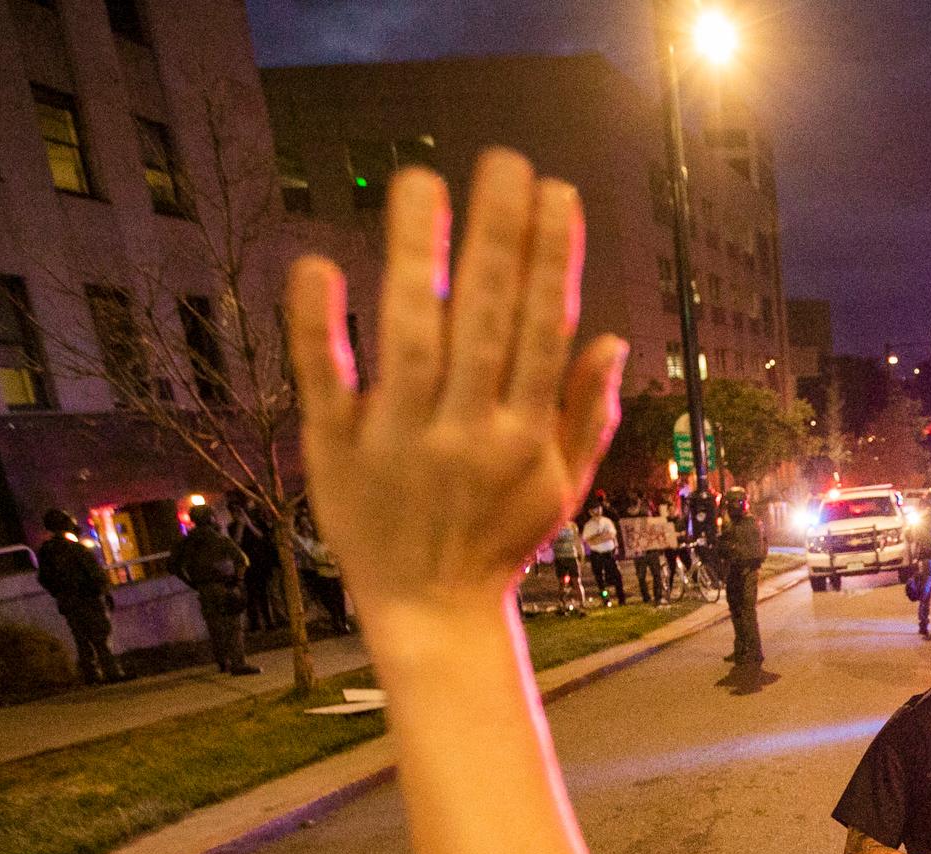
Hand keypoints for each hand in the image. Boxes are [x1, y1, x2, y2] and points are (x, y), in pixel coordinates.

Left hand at [286, 151, 628, 622]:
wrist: (433, 615)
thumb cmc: (499, 541)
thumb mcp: (562, 486)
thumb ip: (587, 413)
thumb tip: (612, 338)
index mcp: (525, 437)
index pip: (543, 330)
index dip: (552, 258)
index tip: (556, 191)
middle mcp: (466, 433)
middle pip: (485, 320)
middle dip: (497, 237)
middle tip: (501, 161)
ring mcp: (399, 440)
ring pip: (413, 336)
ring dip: (419, 255)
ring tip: (422, 180)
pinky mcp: (336, 450)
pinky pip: (326, 383)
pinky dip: (319, 328)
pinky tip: (319, 263)